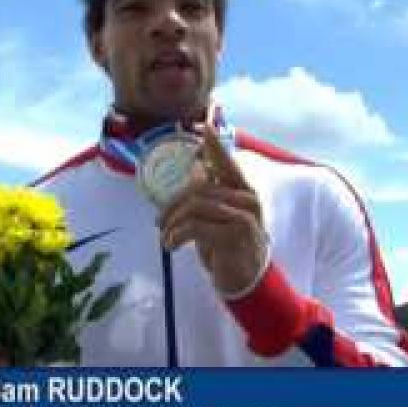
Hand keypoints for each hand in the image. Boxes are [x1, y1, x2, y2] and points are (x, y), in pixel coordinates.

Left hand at [159, 123, 268, 296]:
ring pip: (195, 206)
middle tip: (160, 222)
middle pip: (199, 189)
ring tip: (165, 236)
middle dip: (173, 204)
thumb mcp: (218, 218)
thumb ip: (210, 194)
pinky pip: (196, 226)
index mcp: (243, 191)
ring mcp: (244, 216)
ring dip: (172, 222)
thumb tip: (198, 167)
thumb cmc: (229, 247)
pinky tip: (171, 245)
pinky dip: (177, 235)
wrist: (246, 280)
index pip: (227, 162)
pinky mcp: (235, 234)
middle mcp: (247, 199)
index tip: (204, 126)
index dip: (214, 146)